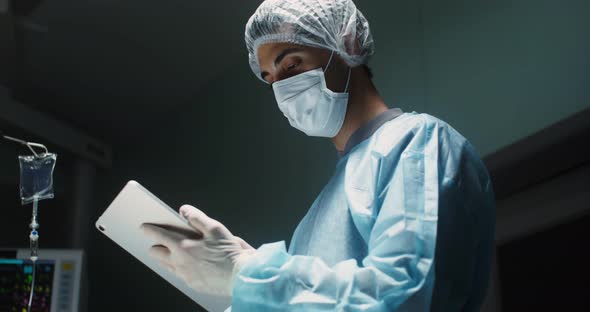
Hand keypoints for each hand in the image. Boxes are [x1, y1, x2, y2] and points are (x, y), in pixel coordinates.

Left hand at [140, 205, 254, 296]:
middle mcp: (179, 262)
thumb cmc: (229, 252)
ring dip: (165, 257)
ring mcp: (185, 275)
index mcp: (182, 246)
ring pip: (166, 265)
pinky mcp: (192, 284)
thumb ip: (197, 217)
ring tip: (169, 251)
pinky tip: (185, 263)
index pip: (158, 235)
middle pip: (157, 253)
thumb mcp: (215, 228)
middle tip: (158, 240)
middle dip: (155, 245)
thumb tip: (184, 210)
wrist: (240, 276)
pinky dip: (178, 267)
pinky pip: (178, 275)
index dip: (149, 229)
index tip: (144, 227)